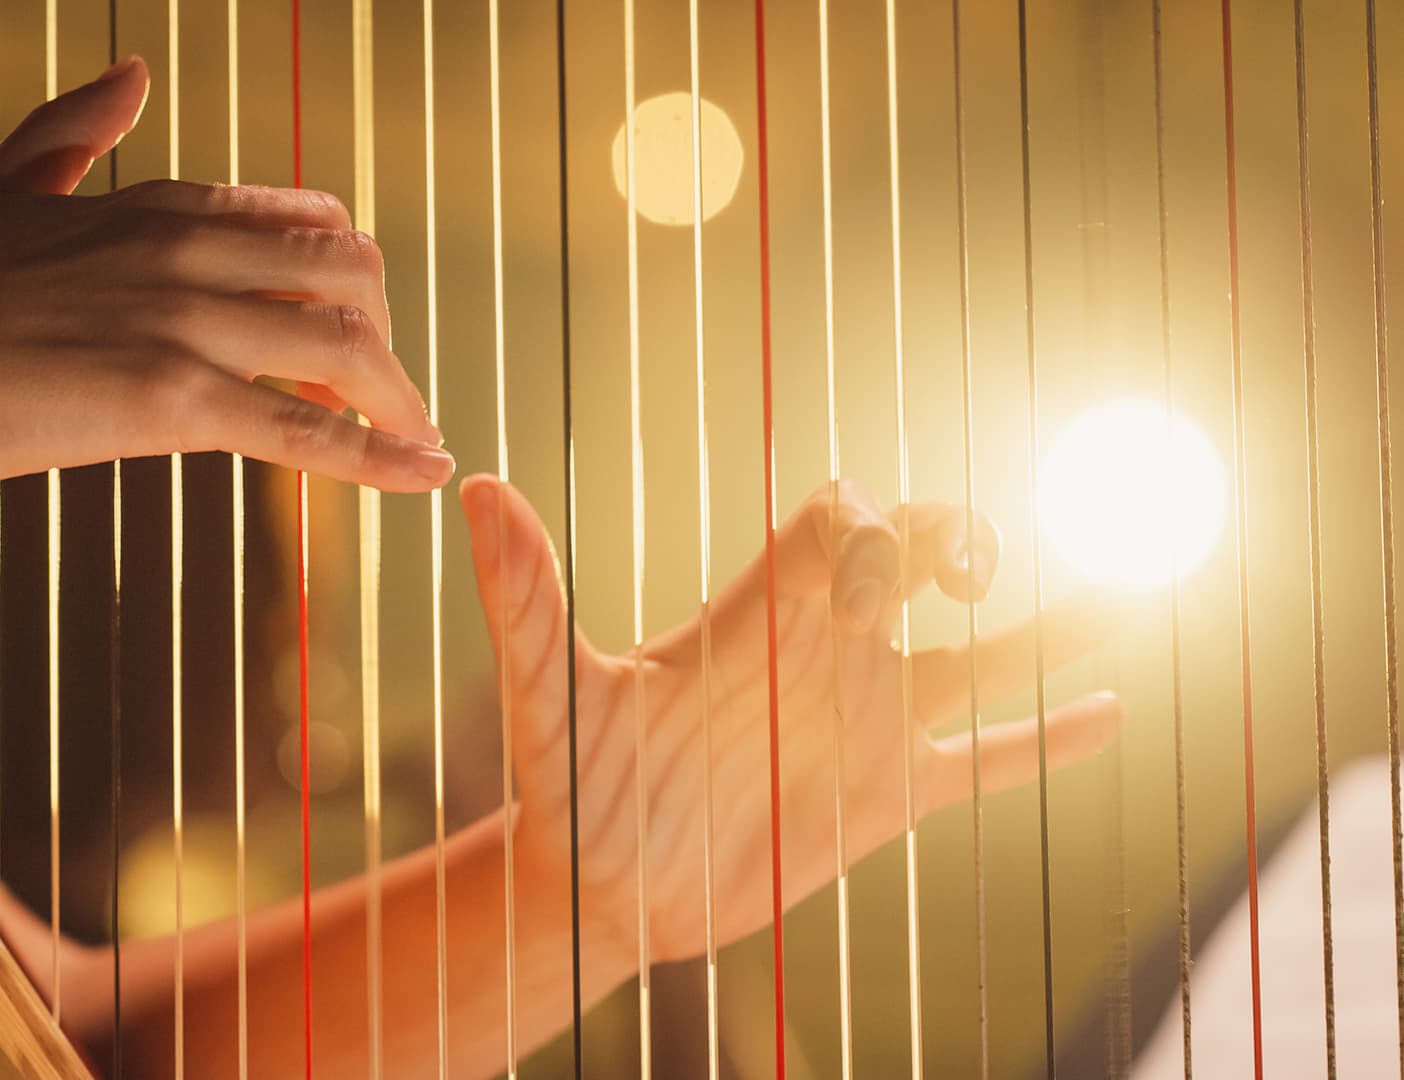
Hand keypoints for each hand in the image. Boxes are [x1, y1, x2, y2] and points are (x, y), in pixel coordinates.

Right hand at [0, 57, 452, 491]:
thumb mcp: (10, 184)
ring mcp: (183, 322)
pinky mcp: (169, 401)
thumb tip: (131, 69)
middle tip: (385, 396)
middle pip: (350, 275)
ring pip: (345, 348)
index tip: (355, 325)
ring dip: (397, 401)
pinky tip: (420, 478)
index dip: (344, 278)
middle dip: (385, 337)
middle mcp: (189, 249)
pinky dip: (378, 457)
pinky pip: (303, 431)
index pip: (303, 221)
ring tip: (415, 444)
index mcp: (162, 204)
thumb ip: (76, 129)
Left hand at [461, 474, 1123, 964]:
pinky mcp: (888, 798)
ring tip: (1147, 579)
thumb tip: (474, 490)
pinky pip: (987, 758)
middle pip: (923, 555)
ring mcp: (867, 722)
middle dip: (962, 535)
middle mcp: (827, 651)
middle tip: (970, 575)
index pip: (844, 521)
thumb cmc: (568, 784)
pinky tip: (1113, 715)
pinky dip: (1049, 741)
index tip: (883, 572)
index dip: (878, 523)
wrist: (600, 888)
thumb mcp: (549, 691)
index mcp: (763, 613)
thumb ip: (526, 598)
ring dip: (1058, 620)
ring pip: (984, 655)